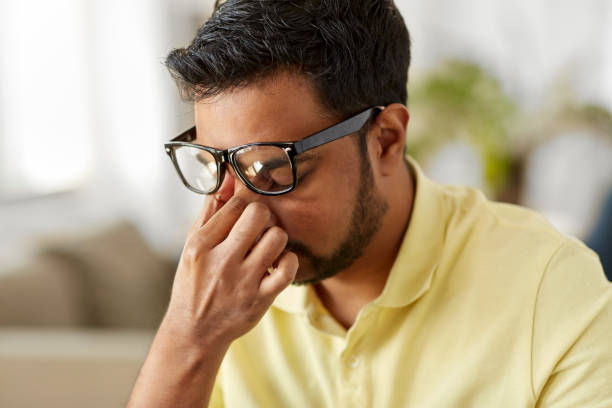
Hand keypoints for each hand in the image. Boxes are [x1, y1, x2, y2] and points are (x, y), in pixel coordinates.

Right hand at [163, 195, 298, 345]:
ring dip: (275, 238)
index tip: (245, 211)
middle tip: (258, 227)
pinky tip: (277, 263)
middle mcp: (222, 261)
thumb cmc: (194, 283)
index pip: (235, 204)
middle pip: (258, 214)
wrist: (195, 331)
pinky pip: (288, 269)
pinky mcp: (261, 298)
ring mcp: (243, 281)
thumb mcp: (192, 245)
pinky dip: (288, 261)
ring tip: (266, 246)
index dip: (245, 201)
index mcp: (201, 245)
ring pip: (276, 237)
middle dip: (262, 215)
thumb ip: (210, 212)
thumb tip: (226, 179)